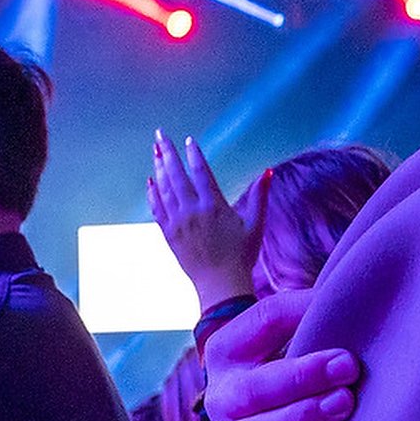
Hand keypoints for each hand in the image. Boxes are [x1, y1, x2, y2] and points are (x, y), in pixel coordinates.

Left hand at [148, 133, 256, 310]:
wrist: (220, 285)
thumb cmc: (241, 255)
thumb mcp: (255, 224)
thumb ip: (260, 196)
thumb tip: (268, 172)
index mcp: (214, 206)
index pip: (201, 172)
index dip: (194, 155)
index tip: (189, 141)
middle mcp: (193, 211)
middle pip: (177, 175)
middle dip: (168, 152)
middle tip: (160, 135)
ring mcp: (178, 222)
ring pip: (165, 189)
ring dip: (159, 168)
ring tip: (156, 151)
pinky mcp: (169, 234)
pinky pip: (157, 209)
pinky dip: (153, 193)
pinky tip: (151, 181)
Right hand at [202, 290, 363, 420]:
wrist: (251, 419)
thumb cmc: (282, 366)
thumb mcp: (282, 336)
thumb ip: (307, 312)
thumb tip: (359, 285)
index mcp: (227, 351)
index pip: (260, 323)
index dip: (300, 315)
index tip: (340, 315)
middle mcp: (221, 396)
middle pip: (255, 387)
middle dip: (301, 375)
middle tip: (348, 365)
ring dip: (302, 420)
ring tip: (344, 406)